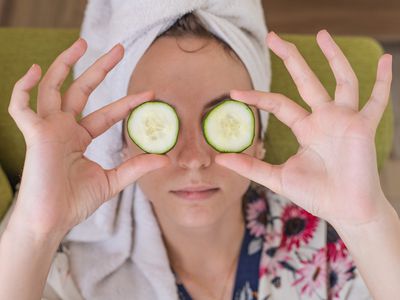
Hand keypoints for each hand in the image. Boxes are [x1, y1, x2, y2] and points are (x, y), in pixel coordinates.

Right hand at [7, 38, 169, 238]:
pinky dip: (23, 88)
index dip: (127, 103)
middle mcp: (64, 128)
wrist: (51, 221)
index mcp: (79, 137)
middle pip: (81, 89)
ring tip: (82, 43)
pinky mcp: (34, 135)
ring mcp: (48, 129)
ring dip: (64, 64)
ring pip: (52, 87)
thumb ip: (135, 167)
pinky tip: (35, 69)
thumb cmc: (75, 202)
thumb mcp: (112, 181)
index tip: (149, 94)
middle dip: (99, 68)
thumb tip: (165, 159)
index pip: (106, 113)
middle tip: (119, 48)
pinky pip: (20, 106)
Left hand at [215, 29, 392, 226]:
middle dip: (290, 58)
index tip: (234, 93)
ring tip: (322, 34)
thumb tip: (219, 158)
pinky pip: (377, 100)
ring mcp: (344, 120)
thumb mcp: (277, 178)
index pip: (278, 104)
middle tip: (272, 37)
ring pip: (341, 80)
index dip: (256, 97)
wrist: (345, 210)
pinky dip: (383, 80)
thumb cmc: (315, 194)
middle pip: (305, 80)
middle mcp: (323, 119)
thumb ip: (250, 166)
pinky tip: (385, 59)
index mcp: (304, 128)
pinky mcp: (363, 126)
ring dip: (333, 57)